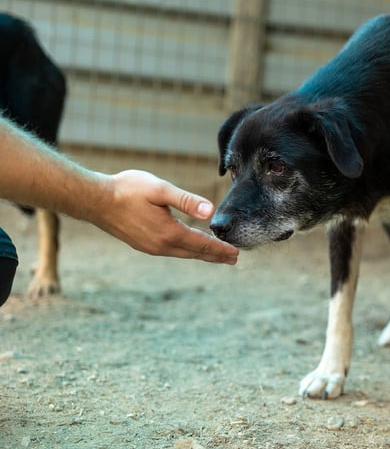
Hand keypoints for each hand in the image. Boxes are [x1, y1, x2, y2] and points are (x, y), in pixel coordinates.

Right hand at [90, 170, 238, 263]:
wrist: (95, 200)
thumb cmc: (127, 190)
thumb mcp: (160, 189)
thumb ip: (186, 200)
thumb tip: (210, 211)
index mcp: (169, 233)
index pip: (202, 244)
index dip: (220, 248)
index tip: (235, 253)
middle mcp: (161, 245)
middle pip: (195, 253)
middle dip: (215, 255)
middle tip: (233, 259)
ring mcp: (150, 247)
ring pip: (183, 253)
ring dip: (201, 254)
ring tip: (216, 255)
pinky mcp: (142, 245)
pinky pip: (172, 251)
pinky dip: (186, 251)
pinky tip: (189, 247)